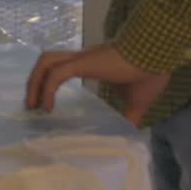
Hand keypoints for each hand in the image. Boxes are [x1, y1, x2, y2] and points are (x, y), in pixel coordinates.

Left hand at [25, 42, 169, 126]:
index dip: (48, 81)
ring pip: (47, 61)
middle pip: (47, 60)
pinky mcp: (85, 63)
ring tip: (33, 106)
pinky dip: (47, 89)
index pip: (62, 65)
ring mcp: (83, 58)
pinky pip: (57, 73)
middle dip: (35, 81)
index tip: (44, 104)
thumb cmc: (149, 73)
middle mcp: (83, 57)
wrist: (158, 55)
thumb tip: (129, 134)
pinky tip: (47, 107)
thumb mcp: (138, 101)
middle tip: (32, 106)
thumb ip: (130, 116)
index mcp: (92, 63)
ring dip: (35, 83)